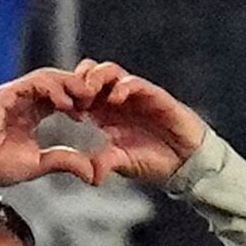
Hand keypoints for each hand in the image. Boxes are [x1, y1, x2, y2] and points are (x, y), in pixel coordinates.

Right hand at [0, 67, 109, 189]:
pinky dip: (53, 89)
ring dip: (69, 85)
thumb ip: (65, 162)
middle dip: (78, 88)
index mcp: (32, 114)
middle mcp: (24, 100)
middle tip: (96, 100)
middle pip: (58, 83)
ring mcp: (14, 94)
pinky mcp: (6, 93)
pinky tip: (66, 104)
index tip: (92, 115)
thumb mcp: (39, 164)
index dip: (79, 103)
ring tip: (85, 99)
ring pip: (48, 78)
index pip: (61, 99)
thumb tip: (93, 173)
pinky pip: (34, 82)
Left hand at [61, 61, 211, 183]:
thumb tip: (89, 175)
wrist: (185, 162)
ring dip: (96, 78)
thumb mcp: (122, 163)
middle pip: (89, 73)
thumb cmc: (153, 161)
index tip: (61, 109)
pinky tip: (115, 100)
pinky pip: (134, 82)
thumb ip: (104, 163)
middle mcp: (116, 100)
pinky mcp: (153, 95)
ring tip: (90, 93)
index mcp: (103, 114)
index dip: (67, 95)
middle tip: (73, 99)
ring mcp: (134, 95)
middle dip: (77, 81)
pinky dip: (122, 86)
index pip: (79, 92)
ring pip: (108, 70)